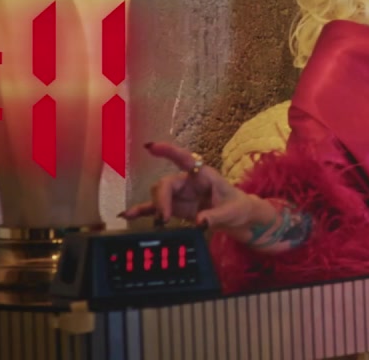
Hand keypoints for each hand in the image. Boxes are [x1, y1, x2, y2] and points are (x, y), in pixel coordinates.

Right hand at [121, 141, 255, 232]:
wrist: (240, 219)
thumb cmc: (238, 207)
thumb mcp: (232, 212)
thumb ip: (215, 216)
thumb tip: (200, 222)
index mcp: (203, 175)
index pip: (185, 159)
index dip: (168, 151)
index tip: (151, 147)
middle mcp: (188, 181)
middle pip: (166, 183)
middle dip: (162, 199)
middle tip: (166, 217)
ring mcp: (181, 195)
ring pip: (159, 195)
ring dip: (157, 207)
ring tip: (163, 222)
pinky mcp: (176, 208)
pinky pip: (156, 207)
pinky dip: (143, 210)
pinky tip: (128, 214)